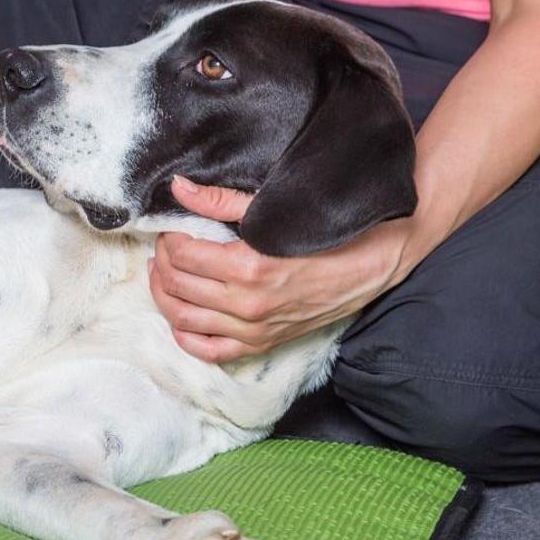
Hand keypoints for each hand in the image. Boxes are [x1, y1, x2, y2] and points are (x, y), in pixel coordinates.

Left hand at [149, 175, 419, 362]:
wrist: (377, 262)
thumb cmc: (330, 231)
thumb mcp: (276, 208)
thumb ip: (221, 201)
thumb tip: (178, 188)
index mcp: (248, 266)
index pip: (182, 255)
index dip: (168, 239)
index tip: (171, 228)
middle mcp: (246, 303)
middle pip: (178, 285)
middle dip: (163, 264)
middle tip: (164, 248)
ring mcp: (253, 329)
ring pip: (183, 320)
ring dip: (164, 296)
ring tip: (163, 275)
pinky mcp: (262, 343)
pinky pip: (210, 351)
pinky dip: (186, 337)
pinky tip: (180, 317)